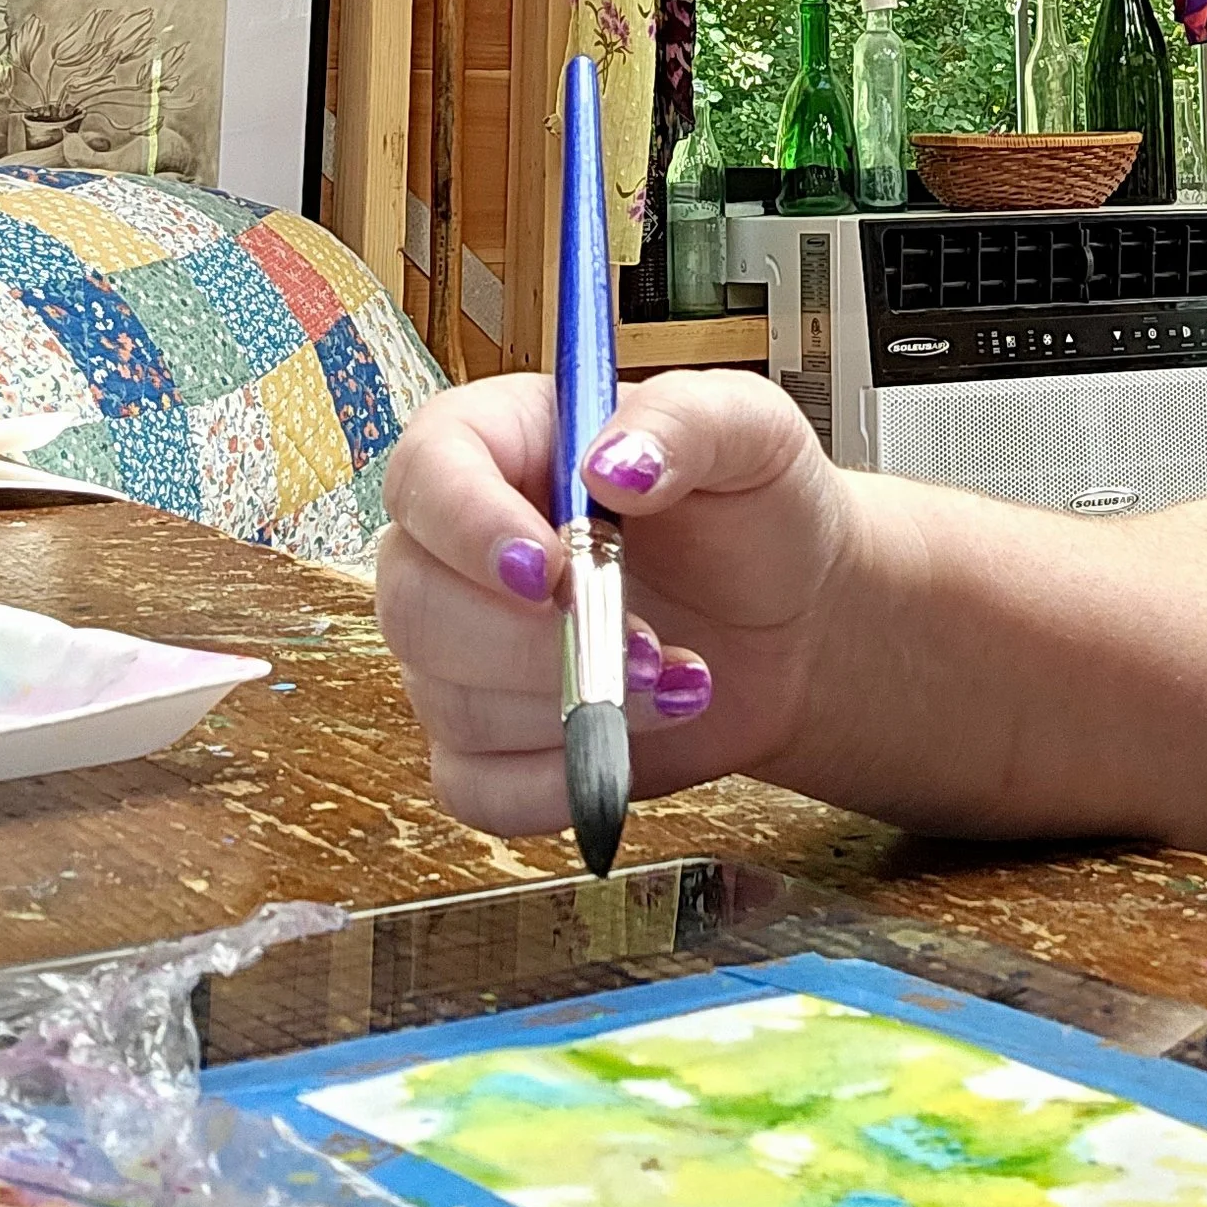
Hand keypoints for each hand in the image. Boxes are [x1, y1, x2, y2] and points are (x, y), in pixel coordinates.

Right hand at [376, 368, 855, 843]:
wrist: (791, 622)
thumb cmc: (756, 507)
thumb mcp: (751, 430)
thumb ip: (684, 421)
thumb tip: (609, 463)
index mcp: (501, 443)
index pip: (425, 470)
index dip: (465, 524)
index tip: (546, 569)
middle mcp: (459, 548)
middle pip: (415, 602)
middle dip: (529, 642)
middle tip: (643, 643)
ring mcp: (462, 652)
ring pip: (446, 699)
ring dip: (569, 706)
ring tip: (676, 679)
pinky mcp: (489, 743)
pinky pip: (475, 785)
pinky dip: (551, 783)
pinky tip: (630, 750)